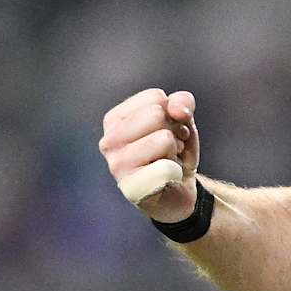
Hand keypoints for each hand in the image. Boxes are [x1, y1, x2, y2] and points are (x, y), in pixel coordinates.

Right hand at [99, 88, 199, 222]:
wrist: (178, 192)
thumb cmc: (174, 151)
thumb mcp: (182, 119)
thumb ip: (182, 102)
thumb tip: (177, 110)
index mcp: (114, 120)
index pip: (155, 97)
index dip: (173, 114)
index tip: (168, 131)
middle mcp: (108, 141)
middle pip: (157, 114)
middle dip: (174, 131)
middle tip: (169, 149)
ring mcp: (116, 165)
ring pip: (164, 138)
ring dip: (175, 151)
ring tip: (166, 161)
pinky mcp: (131, 188)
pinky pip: (166, 168)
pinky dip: (175, 172)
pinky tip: (165, 179)